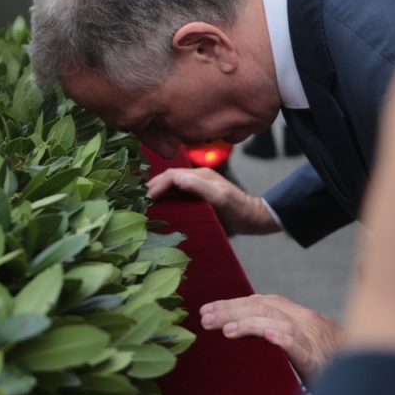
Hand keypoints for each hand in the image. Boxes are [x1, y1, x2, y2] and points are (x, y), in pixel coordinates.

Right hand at [146, 168, 280, 234]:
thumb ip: (200, 186)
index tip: (146, 199)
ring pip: (170, 187)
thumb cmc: (240, 209)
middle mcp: (196, 178)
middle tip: (138, 202)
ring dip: (157, 193)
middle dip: (152, 188)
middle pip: (168, 178)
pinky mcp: (198, 198)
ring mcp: (197, 188)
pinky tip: (160, 210)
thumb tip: (176, 178)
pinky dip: (165, 200)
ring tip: (144, 206)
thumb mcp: (221, 197)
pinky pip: (176, 196)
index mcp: (199, 175)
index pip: (171, 175)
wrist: (256, 219)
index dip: (157, 185)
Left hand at [201, 294, 342, 380]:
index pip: (258, 301)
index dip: (231, 304)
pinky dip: (284, 339)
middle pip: (262, 306)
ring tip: (227, 331)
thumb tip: (235, 325)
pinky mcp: (317, 359)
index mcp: (293, 313)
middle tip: (205, 320)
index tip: (205, 310)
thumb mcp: (296, 336)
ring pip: (278, 321)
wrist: (365, 365)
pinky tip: (270, 337)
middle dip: (231, 310)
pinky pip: (301, 346)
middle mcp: (301, 319)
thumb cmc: (324, 354)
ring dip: (249, 324)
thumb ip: (273, 327)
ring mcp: (310, 337)